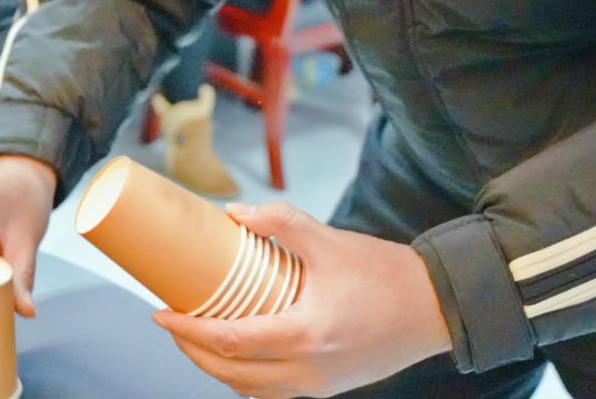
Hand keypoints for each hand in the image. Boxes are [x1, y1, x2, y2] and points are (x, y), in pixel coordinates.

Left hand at [153, 202, 452, 397]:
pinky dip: (245, 377)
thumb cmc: (385, 275)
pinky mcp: (328, 386)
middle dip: (192, 352)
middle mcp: (308, 370)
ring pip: (250, 389)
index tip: (160, 314)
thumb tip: (234, 214)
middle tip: (172, 325)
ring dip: (216, 368)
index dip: (186, 331)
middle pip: (230, 373)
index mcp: (305, 335)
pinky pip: (273, 391)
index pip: (228, 342)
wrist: (435, 308)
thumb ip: (279, 222)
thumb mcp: (328, 240)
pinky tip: (235, 353)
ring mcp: (318, 384)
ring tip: (196, 338)